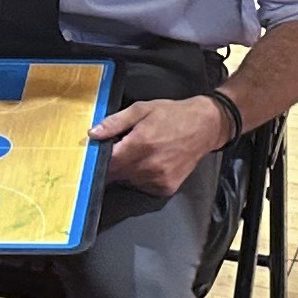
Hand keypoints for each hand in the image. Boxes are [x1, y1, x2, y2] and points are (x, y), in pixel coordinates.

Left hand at [91, 88, 233, 195]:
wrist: (204, 127)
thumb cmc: (173, 115)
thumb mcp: (141, 109)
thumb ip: (115, 122)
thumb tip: (93, 133)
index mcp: (140, 144)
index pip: (107, 162)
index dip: (99, 159)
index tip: (98, 153)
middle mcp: (149, 165)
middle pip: (116, 174)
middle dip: (114, 163)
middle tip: (123, 150)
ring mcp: (158, 179)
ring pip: (128, 182)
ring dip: (128, 171)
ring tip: (142, 153)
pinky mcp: (166, 188)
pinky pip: (143, 187)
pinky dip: (141, 178)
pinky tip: (151, 163)